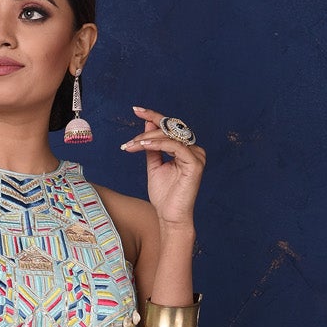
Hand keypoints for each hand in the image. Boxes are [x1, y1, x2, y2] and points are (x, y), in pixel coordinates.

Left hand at [120, 105, 206, 229]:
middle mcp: (194, 149)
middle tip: (129, 140)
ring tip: (132, 145)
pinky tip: (143, 145)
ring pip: (170, 136)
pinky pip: (174, 146)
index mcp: (185, 149)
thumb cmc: (164, 195)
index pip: (169, 127)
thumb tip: (147, 125)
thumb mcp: (154, 165)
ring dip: (148, 138)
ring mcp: (196, 155)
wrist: (169, 217)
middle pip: (170, 129)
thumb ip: (152, 146)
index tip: (136, 109)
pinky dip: (157, 144)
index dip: (153, 116)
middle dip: (147, 131)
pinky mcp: (195, 163)